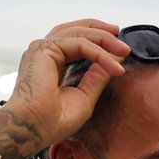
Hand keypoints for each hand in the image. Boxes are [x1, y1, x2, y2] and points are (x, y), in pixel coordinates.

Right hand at [1, 19, 131, 147]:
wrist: (34, 129)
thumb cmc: (54, 121)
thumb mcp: (85, 96)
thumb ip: (98, 76)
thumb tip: (116, 59)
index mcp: (51, 62)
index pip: (75, 40)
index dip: (98, 40)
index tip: (119, 49)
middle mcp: (45, 52)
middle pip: (76, 29)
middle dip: (101, 31)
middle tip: (122, 38)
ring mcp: (43, 48)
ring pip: (79, 34)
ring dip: (104, 39)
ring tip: (124, 50)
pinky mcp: (44, 49)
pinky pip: (79, 44)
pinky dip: (99, 53)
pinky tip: (113, 65)